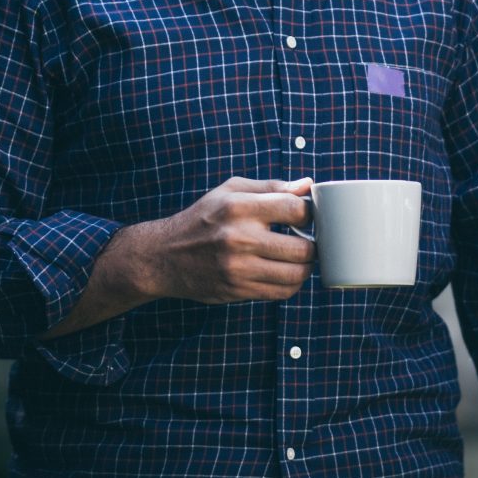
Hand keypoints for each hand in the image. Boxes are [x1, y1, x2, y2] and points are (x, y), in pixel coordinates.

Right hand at [105, 177, 315, 307]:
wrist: (164, 256)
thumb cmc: (203, 218)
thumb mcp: (230, 191)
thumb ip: (271, 187)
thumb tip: (308, 185)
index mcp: (238, 207)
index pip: (294, 209)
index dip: (308, 213)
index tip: (304, 216)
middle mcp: (238, 238)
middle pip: (303, 248)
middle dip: (312, 244)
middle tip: (307, 240)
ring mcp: (238, 268)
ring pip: (297, 274)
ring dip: (305, 267)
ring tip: (298, 257)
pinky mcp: (237, 291)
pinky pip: (282, 292)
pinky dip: (291, 283)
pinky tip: (284, 272)